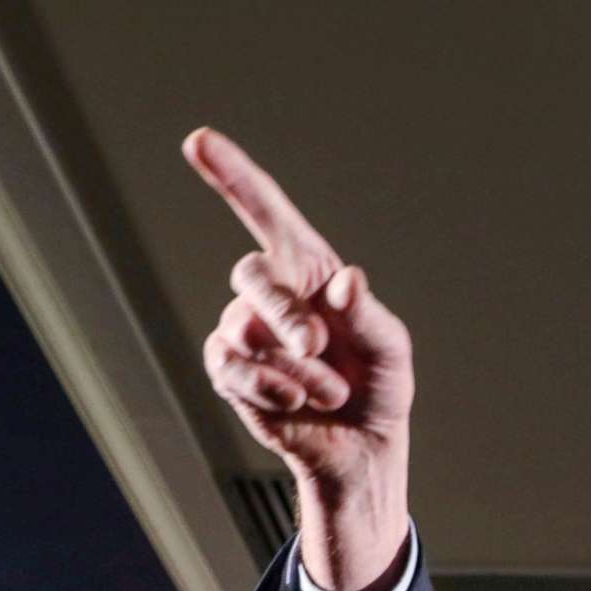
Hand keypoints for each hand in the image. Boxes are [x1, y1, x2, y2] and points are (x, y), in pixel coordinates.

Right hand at [186, 126, 414, 590]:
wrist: (360, 449)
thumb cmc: (379, 388)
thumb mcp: (390, 349)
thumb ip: (369, 314)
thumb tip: (347, 281)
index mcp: (310, 271)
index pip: (267, 213)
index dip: (233, 176)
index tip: (200, 141)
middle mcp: (271, 294)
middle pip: (252, 276)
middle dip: (287, 315)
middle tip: (318, 347)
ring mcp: (244, 331)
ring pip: (247, 332)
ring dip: (296, 370)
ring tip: (327, 392)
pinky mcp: (229, 371)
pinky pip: (231, 366)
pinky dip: (269, 387)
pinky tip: (295, 402)